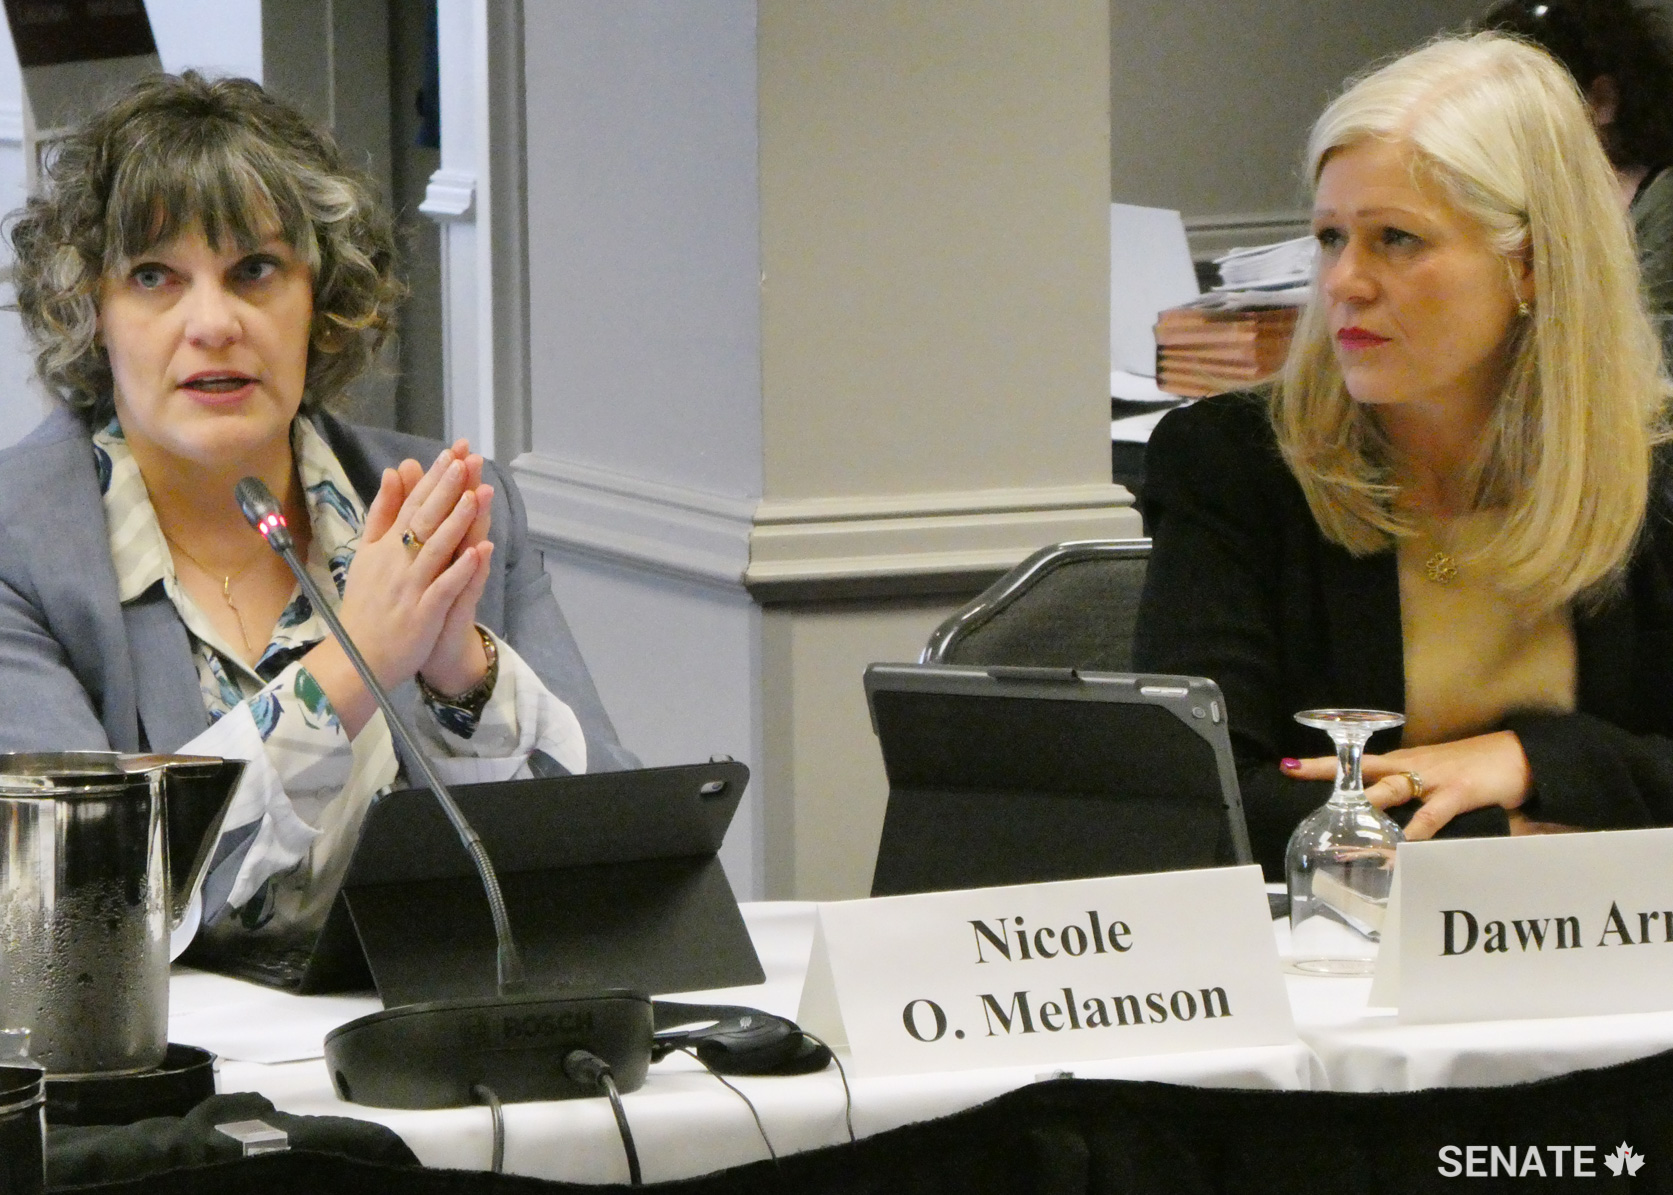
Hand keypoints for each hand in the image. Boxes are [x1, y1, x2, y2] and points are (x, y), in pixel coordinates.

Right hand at [305, 445, 488, 732]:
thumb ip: (382, 514)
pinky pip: (443, 588)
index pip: (411, 505)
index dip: (433, 479)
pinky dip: (460, 570)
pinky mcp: (422, 613)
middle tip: (466, 460)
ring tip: (475, 495)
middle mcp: (396, 562)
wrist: (357, 658)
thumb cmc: (366, 606)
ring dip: (456, 522)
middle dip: (446, 489)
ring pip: (435, 549)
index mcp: (384, 547)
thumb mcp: (367, 554)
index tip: (452, 453)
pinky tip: (479, 552)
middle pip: (424, 520)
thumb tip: (394, 472)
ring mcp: (410, 587)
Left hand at [1281, 730, 1532, 840]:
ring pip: (1389, 789)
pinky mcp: (1457, 793)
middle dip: (1327, 770)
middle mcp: (1411, 767)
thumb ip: (1411, 798)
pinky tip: (1400, 847)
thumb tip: (1390, 823)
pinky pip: (1430, 816)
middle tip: (1293, 771)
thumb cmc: (1475, 769)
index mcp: (1404, 763)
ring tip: (1337, 817)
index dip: (1324, 763)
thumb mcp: (1436, 779)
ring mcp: (1432, 779)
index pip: (1357, 761)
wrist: (1521, 755)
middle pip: (1361, 767)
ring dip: (1363, 803)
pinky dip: (1414, 833)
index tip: (1289, 765)